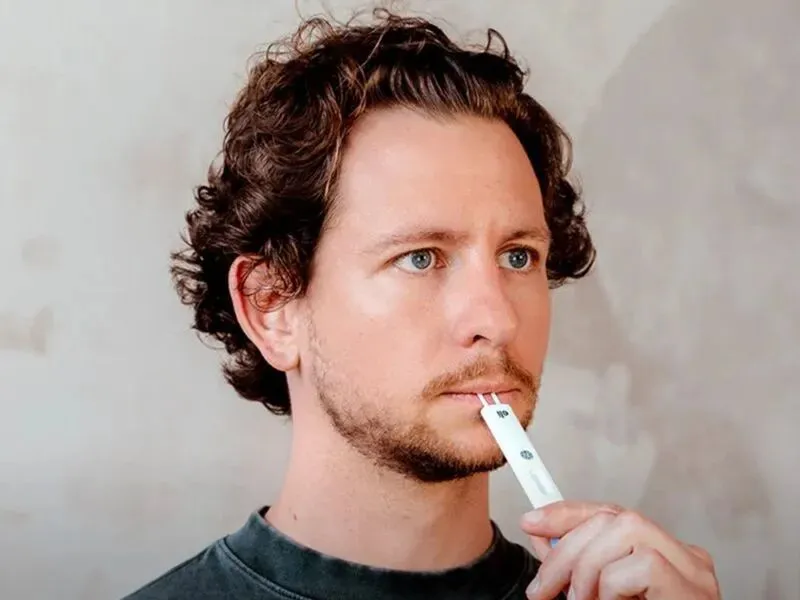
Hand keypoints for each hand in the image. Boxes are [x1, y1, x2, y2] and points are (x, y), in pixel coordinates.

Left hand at [521, 501, 719, 599]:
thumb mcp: (596, 597)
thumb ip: (574, 567)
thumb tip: (541, 536)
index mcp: (662, 555)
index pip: (612, 514)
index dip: (568, 513)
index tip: (531, 521)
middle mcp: (683, 557)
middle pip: (614, 518)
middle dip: (566, 548)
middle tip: (542, 588)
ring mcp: (692, 572)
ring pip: (627, 528)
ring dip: (587, 567)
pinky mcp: (692, 590)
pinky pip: (643, 564)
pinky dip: (613, 586)